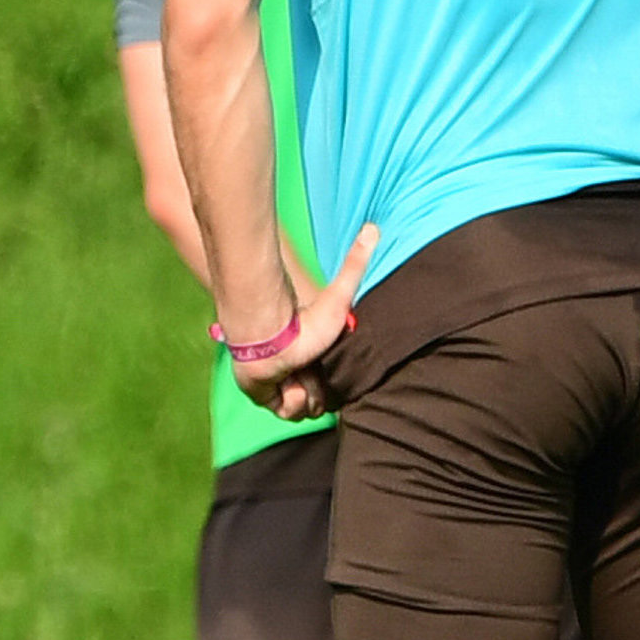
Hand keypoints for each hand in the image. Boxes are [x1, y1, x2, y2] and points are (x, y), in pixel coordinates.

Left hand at [230, 224, 382, 420]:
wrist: (270, 336)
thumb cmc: (305, 319)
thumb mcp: (340, 296)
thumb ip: (357, 263)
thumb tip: (373, 226)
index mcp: (319, 362)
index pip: (336, 388)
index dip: (334, 383)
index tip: (325, 365)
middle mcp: (302, 376)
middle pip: (322, 402)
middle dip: (319, 388)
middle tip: (308, 368)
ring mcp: (283, 389)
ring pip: (305, 410)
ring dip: (304, 392)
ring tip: (294, 372)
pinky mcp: (267, 400)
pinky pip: (289, 413)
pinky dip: (289, 399)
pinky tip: (284, 381)